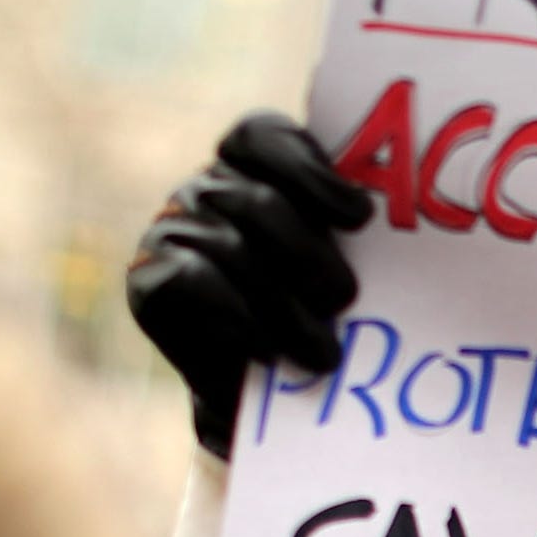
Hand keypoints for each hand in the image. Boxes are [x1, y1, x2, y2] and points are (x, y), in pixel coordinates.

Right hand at [127, 112, 372, 458]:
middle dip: (310, 259)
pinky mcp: (147, 283)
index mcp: (249, 170)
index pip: (263, 137)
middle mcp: (205, 191)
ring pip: (232, 250)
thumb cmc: (308, 325)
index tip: (358, 217)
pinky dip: (238, 323)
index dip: (310, 171)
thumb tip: (389, 227)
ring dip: (286, 311)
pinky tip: (267, 354)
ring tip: (322, 356)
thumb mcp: (333, 278)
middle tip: (345, 301)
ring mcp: (171, 231)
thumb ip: (346, 239)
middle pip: (259, 203)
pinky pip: (194, 285)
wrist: (253, 399)